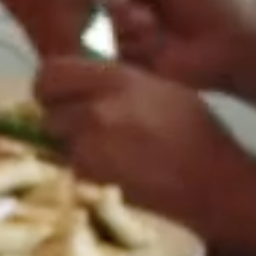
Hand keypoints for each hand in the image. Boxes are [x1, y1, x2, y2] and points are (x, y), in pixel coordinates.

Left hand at [33, 58, 249, 226]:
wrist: (209, 183)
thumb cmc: (193, 132)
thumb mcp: (160, 87)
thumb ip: (119, 81)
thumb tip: (88, 80)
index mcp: (115, 80)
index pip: (51, 71)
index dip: (52, 82)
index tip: (60, 90)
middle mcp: (95, 109)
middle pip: (46, 108)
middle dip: (57, 113)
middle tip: (76, 121)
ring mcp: (88, 146)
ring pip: (56, 139)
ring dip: (70, 141)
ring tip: (103, 146)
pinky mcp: (88, 178)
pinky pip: (70, 165)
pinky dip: (82, 165)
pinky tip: (111, 166)